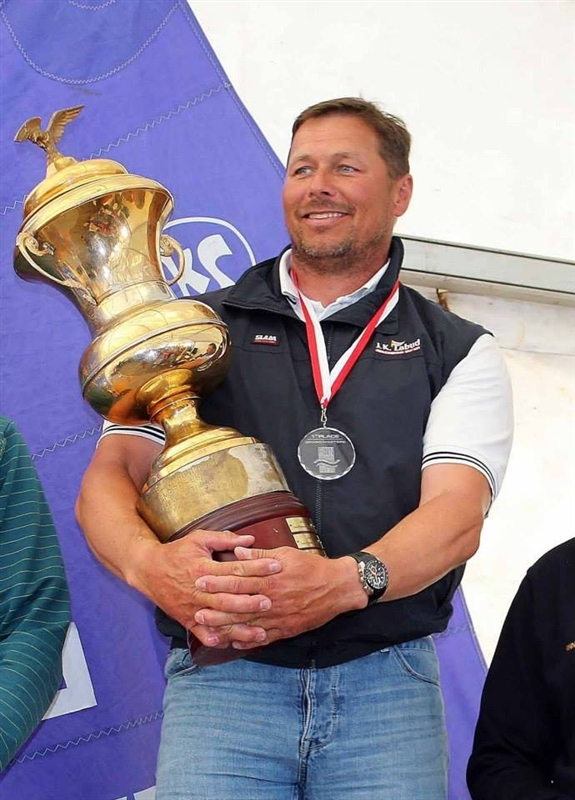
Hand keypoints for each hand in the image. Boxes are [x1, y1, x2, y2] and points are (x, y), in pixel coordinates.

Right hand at [127, 529, 281, 647]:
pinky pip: (204, 634)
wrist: (148, 570)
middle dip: (250, 602)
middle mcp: (199, 591)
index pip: (235, 569)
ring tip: (262, 632)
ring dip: (241, 628)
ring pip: (220, 620)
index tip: (276, 565)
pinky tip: (235, 644)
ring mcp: (192, 608)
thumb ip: (225, 539)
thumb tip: (250, 540)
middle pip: (228, 598)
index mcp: (203, 568)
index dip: (257, 567)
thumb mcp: (199, 539)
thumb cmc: (176, 552)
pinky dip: (219, 640)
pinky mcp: (187, 620)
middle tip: (271, 602)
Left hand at [193, 546, 365, 648]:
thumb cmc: (311, 567)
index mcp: (270, 579)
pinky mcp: (286, 629)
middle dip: (216, 609)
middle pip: (238, 606)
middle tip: (196, 610)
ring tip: (209, 629)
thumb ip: (261, 555)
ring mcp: (278, 617)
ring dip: (227, 627)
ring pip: (248, 624)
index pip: (238, 580)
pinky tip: (234, 643)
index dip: (217, 582)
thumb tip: (239, 551)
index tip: (199, 581)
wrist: (337, 588)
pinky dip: (248, 641)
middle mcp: (272, 600)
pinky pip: (264, 637)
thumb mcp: (286, 555)